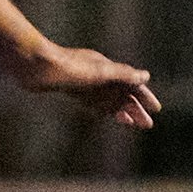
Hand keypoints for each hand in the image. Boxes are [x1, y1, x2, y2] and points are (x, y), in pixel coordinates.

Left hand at [20, 45, 160, 129]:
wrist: (36, 66)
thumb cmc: (68, 67)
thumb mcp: (99, 71)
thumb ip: (123, 74)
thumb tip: (146, 76)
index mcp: (108, 67)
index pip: (132, 83)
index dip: (145, 97)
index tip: (156, 110)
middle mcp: (99, 73)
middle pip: (122, 93)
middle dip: (136, 108)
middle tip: (148, 125)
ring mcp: (86, 81)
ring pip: (109, 99)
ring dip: (121, 111)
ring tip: (132, 124)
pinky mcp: (73, 88)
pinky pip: (93, 101)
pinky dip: (103, 110)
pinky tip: (108, 117)